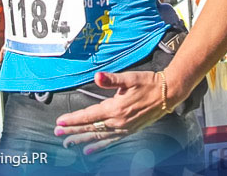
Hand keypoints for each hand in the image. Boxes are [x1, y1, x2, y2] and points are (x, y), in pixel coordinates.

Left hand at [54, 71, 170, 153]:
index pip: (89, 116)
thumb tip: (98, 76)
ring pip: (98, 136)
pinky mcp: (129, 130)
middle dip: (73, 130)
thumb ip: (111, 79)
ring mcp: (123, 128)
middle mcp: (118, 121)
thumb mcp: (130, 78)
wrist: (168, 93)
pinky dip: (99, 146)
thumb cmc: (149, 83)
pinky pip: (110, 141)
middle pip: (90, 128)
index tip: (60, 122)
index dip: (73, 119)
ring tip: (68, 143)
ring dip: (82, 139)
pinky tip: (90, 150)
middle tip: (58, 132)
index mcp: (115, 108)